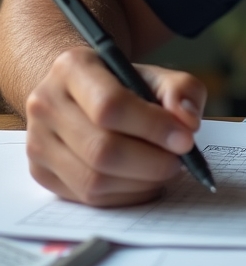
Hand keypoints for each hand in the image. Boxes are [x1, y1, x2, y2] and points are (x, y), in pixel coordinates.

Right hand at [25, 46, 206, 207]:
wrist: (81, 92)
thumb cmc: (123, 84)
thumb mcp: (155, 74)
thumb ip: (181, 90)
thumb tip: (187, 121)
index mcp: (73, 68)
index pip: (110, 105)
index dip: (152, 127)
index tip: (186, 139)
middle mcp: (46, 104)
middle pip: (100, 149)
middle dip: (150, 162)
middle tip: (180, 162)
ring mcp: (37, 142)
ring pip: (92, 179)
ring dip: (140, 182)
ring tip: (166, 170)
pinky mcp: (41, 173)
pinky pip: (86, 197)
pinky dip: (124, 195)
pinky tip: (145, 182)